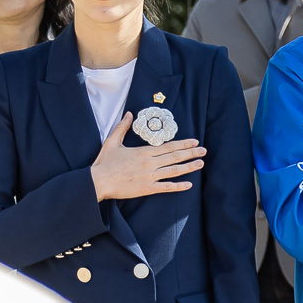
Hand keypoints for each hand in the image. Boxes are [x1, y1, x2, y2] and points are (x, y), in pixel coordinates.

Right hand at [90, 112, 205, 200]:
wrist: (98, 181)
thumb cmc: (104, 162)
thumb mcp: (112, 141)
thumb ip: (122, 127)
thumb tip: (128, 113)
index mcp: (144, 152)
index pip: (168, 146)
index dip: (183, 144)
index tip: (194, 142)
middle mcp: (150, 163)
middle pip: (175, 157)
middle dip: (191, 153)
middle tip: (204, 151)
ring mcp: (150, 176)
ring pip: (174, 170)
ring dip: (189, 167)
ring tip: (201, 163)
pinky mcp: (147, 188)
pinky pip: (166, 187)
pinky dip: (178, 186)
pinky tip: (189, 184)